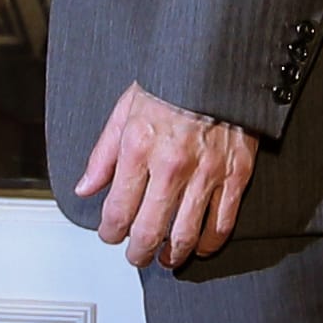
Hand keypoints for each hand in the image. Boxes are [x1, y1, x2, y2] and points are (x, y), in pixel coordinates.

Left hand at [80, 83, 257, 267]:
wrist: (217, 64)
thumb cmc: (173, 83)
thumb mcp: (125, 110)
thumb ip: (103, 154)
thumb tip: (86, 187)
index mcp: (139, 148)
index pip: (117, 210)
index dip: (110, 232)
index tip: (110, 235)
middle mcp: (171, 166)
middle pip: (149, 231)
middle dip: (138, 252)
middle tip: (137, 256)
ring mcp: (206, 173)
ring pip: (186, 235)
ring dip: (172, 255)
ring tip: (166, 258)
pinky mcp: (236, 174)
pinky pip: (223, 222)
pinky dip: (210, 242)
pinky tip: (200, 246)